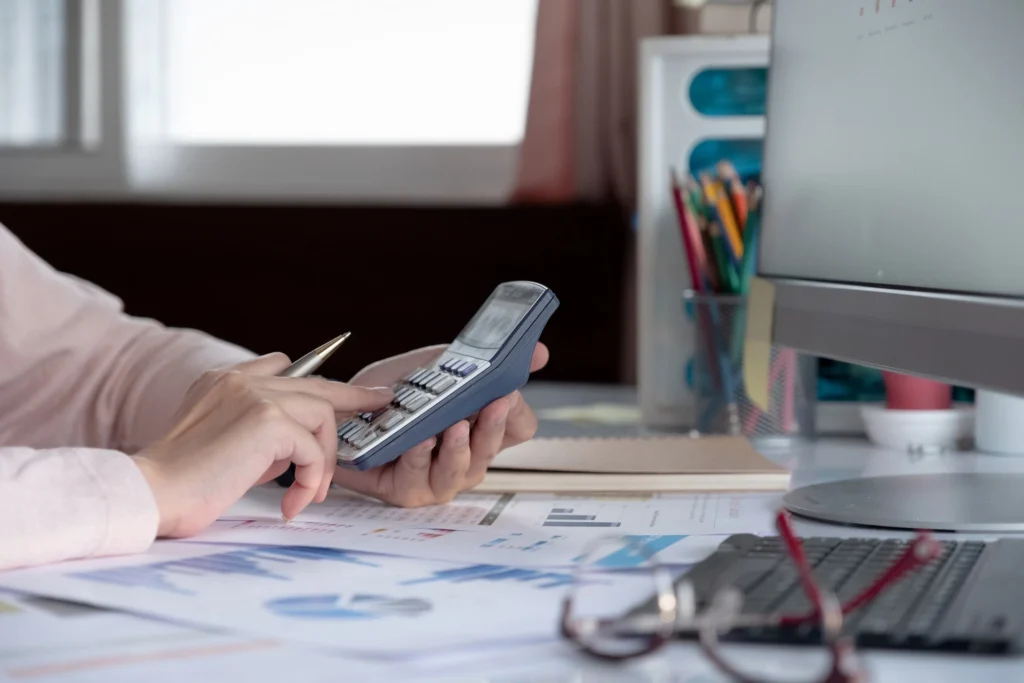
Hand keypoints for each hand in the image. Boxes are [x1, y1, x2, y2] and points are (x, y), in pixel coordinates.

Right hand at [132, 353, 392, 536]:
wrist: (152, 493)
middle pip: (316, 383)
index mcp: (225, 379)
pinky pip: (313, 450)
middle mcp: (242, 379)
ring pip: (322, 417)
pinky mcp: (268, 422)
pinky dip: (312, 480)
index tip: (343, 389)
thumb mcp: (225, 444)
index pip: (282, 364)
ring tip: (310, 493)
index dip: (315, 379)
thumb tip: (300, 445)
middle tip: (380, 401)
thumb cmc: (183, 482)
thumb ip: (261, 433)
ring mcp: (256, 395)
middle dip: (354, 395)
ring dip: (324, 461)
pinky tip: (294, 504)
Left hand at [331, 342, 548, 506]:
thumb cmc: (393, 393)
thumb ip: (482, 359)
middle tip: (492, 402)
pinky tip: (420, 440)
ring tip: (454, 427)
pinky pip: (420, 479)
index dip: (516, 411)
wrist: (342, 408)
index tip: (508, 391)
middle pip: (492, 449)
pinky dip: (421, 457)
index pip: (519, 427)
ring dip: (460, 448)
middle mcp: (467, 459)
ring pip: (462, 469)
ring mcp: (440, 480)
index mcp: (482, 429)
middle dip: (492, 426)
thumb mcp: (438, 364)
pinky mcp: (407, 492)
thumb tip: (539, 351)